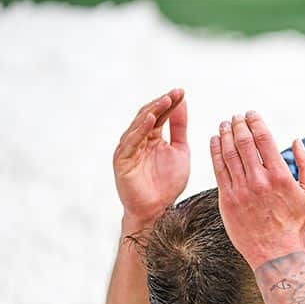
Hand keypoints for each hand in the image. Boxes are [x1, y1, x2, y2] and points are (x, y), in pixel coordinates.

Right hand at [113, 89, 189, 227]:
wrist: (157, 211)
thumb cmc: (167, 186)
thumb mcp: (180, 151)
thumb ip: (179, 128)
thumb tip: (182, 102)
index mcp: (151, 138)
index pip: (160, 115)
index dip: (170, 103)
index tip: (182, 92)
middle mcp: (138, 141)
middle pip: (148, 115)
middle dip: (162, 103)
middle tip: (175, 93)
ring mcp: (128, 150)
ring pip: (138, 125)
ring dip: (152, 111)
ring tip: (165, 101)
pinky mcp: (122, 160)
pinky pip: (131, 142)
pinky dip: (140, 129)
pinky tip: (151, 119)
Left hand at [209, 111, 304, 269]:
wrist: (274, 252)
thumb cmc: (294, 224)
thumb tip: (296, 140)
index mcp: (279, 175)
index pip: (263, 138)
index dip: (254, 122)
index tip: (250, 114)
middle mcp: (258, 180)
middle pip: (243, 142)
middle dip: (238, 124)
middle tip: (235, 116)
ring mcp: (240, 190)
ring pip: (228, 154)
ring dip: (225, 135)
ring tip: (224, 125)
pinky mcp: (227, 201)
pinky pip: (218, 171)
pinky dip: (215, 153)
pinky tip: (214, 142)